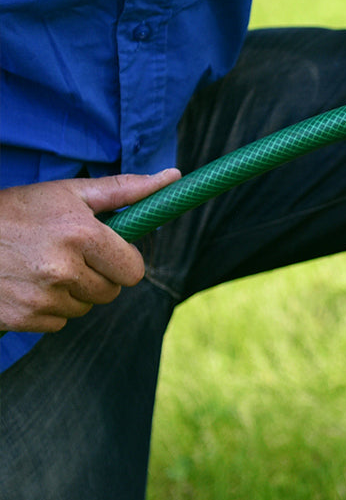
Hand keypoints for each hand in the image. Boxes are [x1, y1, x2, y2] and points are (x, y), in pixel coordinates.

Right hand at [0, 169, 180, 331]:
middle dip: (97, 276)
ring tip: (41, 266)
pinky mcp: (23, 318)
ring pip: (84, 308)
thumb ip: (125, 189)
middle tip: (67, 256)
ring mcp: (42, 296)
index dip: (122, 261)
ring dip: (72, 293)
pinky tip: (27, 284)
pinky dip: (47, 308)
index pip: (134, 270)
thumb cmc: (18, 210)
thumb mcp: (69, 192)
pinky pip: (57, 322)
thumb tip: (174, 177)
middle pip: (111, 292)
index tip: (104, 251)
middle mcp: (64, 268)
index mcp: (81, 234)